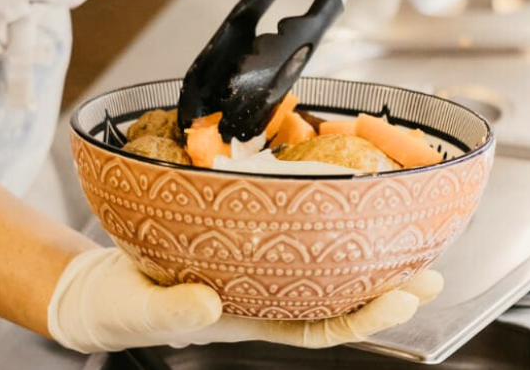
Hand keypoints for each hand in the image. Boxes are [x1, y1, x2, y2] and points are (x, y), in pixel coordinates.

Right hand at [47, 246, 441, 352]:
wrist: (99, 288)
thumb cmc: (119, 307)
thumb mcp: (138, 310)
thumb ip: (171, 311)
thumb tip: (208, 305)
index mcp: (246, 317)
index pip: (318, 325)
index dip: (364, 314)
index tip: (402, 297)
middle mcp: (260, 293)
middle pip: (333, 295)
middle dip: (385, 287)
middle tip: (431, 268)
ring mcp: (251, 267)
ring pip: (318, 265)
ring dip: (361, 253)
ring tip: (402, 236)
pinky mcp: (236, 240)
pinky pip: (286, 234)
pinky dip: (316, 223)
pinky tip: (334, 205)